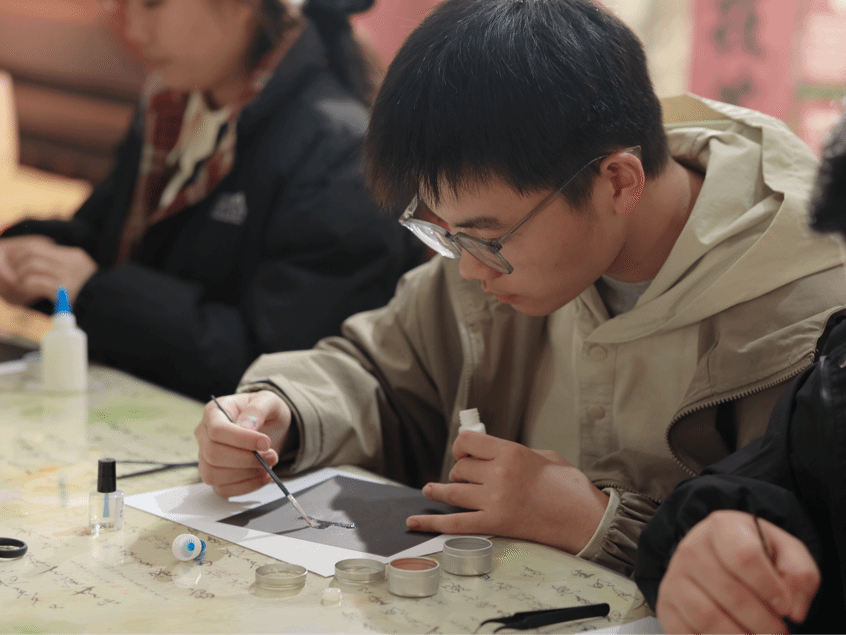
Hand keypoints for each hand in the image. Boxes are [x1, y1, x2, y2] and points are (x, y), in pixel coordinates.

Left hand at [0, 235, 96, 304]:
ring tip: (20, 282)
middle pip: (32, 253)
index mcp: (74, 255)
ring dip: (20, 274)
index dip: (22, 249)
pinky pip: (34, 282)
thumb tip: (40, 261)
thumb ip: (64, 265)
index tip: (12, 255)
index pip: (41, 245)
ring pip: (31, 265)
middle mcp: (69, 262)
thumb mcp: (82, 271)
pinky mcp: (62, 290)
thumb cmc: (92, 292)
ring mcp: (66, 276)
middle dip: (16, 260)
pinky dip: (25, 285)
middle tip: (11, 269)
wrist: (107, 304)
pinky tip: (26, 290)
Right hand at [194, 391, 294, 497]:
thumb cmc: (265, 411)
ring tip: (269, 466)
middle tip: (272, 456)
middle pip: (213, 454)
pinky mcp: (216, 475)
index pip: (217, 430)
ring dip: (246, 474)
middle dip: (247, 460)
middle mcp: (205, 435)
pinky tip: (263, 477)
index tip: (266, 443)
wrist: (270, 427)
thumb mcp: (267, 401)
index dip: (242, 440)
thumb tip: (247, 427)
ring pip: (213, 475)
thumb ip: (257, 410)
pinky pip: (223, 489)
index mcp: (214, 412)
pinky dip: (246, 487)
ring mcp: (207, 457)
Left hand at [406, 433, 609, 552]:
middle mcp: (498, 474)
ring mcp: (494, 501)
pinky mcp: (495, 524)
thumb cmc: (571, 487)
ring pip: (453, 492)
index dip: (461, 447)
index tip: (464, 453)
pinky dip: (432, 523)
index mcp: (511, 453)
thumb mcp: (545, 456)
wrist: (586, 520)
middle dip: (460, 472)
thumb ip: (516, 454)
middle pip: (460, 469)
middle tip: (465, 478)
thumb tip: (496, 454)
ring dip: (440, 490)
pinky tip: (416, 521)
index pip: (467, 442)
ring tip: (432, 490)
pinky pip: (455, 524)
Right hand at [656, 510, 819, 633]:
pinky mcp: (666, 604)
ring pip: (707, 617)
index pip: (744, 557)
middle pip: (729, 593)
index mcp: (722, 527)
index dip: (770, 588)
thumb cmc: (755, 555)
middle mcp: (691, 549)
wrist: (718, 556)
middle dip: (763, 623)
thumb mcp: (785, 551)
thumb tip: (794, 609)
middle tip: (779, 633)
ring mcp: (675, 577)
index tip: (786, 608)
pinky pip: (687, 633)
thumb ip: (800, 574)